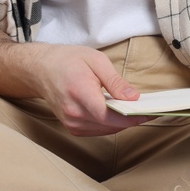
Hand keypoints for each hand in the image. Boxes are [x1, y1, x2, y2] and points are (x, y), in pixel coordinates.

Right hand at [25, 43, 148, 136]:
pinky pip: (98, 130)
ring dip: (122, 122)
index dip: (132, 118)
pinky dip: (110, 123)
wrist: (40, 69)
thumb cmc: (67, 60)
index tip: (149, 113)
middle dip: (132, 119)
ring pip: (106, 130)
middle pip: (110, 125)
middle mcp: (74, 113)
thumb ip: (115, 81)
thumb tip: (134, 97)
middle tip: (150, 109)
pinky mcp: (72, 127)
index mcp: (79, 93)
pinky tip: (118, 113)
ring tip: (136, 110)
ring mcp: (71, 123)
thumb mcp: (95, 60)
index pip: (109, 116)